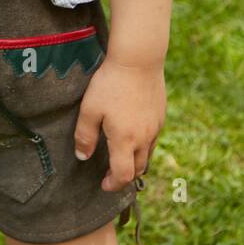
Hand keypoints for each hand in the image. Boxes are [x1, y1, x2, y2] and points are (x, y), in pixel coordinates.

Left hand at [73, 58, 166, 191]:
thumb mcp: (90, 109)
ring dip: (135, 162)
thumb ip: (85, 135)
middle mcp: (144, 138)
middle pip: (138, 169)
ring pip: (147, 155)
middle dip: (124, 176)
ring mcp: (155, 127)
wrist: (138, 60)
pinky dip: (143, 146)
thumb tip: (82, 156)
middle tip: (111, 174)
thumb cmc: (111, 84)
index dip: (113, 184)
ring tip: (122, 157)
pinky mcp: (161, 115)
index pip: (123, 175)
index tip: (104, 184)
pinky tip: (133, 135)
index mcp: (125, 140)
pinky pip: (153, 139)